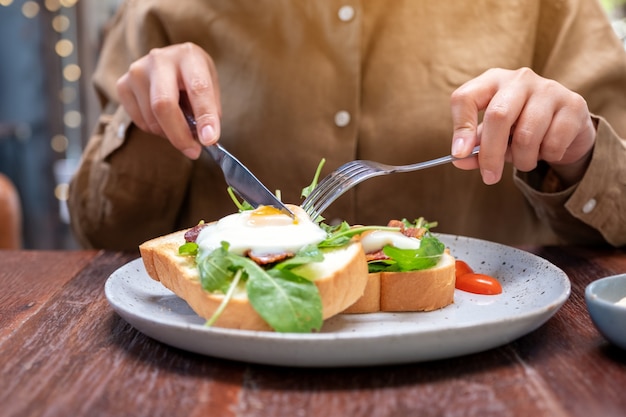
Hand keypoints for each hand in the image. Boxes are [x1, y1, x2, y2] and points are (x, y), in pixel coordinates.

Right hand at [116, 42, 221, 158]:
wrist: (170, 64)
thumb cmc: (193, 79)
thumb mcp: (211, 88)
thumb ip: (210, 112)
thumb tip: (205, 138)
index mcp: (189, 56)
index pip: (198, 88)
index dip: (205, 116)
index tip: (209, 139)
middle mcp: (159, 59)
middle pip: (163, 104)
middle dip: (179, 135)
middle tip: (193, 151)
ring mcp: (137, 71)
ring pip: (152, 119)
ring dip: (170, 134)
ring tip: (180, 126)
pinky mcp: (123, 85)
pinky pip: (140, 122)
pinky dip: (156, 130)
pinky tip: (164, 119)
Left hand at [450, 68, 595, 185]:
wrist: (565, 126)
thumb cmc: (519, 128)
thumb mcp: (492, 135)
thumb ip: (474, 147)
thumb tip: (459, 160)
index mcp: (492, 81)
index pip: (466, 97)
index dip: (461, 127)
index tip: (460, 154)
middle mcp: (519, 79)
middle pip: (498, 116)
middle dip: (491, 154)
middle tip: (490, 177)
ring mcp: (549, 88)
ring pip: (526, 135)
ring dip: (522, 160)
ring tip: (524, 160)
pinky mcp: (573, 104)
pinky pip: (553, 143)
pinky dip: (547, 156)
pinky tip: (547, 149)